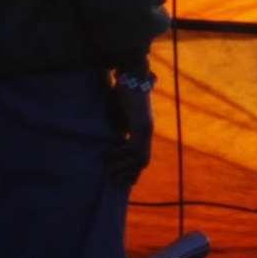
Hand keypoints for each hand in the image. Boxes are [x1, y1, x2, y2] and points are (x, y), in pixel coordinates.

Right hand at [104, 69, 156, 184]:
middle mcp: (147, 131)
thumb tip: (112, 138)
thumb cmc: (124, 92)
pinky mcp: (140, 124)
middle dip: (131, 173)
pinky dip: (121, 154)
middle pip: (143, 160)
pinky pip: (133, 147)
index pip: (141, 156)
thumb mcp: (120, 114)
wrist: (133, 75)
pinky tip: (109, 156)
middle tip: (116, 183)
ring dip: (124, 167)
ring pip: (139, 157)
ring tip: (110, 173)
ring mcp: (145, 128)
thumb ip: (119, 126)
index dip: (134, 169)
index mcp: (143, 129)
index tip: (126, 182)